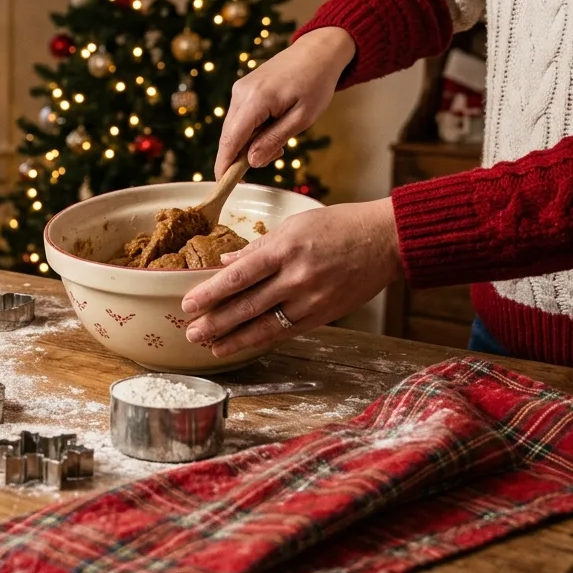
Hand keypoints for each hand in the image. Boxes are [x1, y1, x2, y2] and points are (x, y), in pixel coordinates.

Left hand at [181, 199, 401, 356]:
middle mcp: (296, 277)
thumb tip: (226, 262)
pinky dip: (263, 339)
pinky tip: (244, 344)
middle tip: (191, 333)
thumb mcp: (294, 226)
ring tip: (211, 346)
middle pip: (246, 305)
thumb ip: (258, 246)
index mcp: (284, 249)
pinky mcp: (324, 315)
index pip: (238, 276)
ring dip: (234, 339)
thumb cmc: (338, 226)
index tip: (188, 304)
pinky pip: (287, 331)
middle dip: (215, 322)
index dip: (210, 293)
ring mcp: (311, 299)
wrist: (384, 240)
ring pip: (265, 325)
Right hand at [215, 27, 355, 176]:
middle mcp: (241, 93)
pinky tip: (273, 126)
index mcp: (256, 100)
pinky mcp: (243, 88)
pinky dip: (252, 129)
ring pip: (235, 127)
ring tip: (281, 138)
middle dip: (244, 154)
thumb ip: (274, 139)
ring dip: (250, 141)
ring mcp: (240, 89)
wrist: (317, 52)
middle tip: (277, 154)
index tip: (221, 183)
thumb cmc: (315, 84)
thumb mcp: (302, 118)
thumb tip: (251, 162)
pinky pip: (240, 117)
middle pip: (230, 135)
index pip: (231, 139)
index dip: (224, 164)